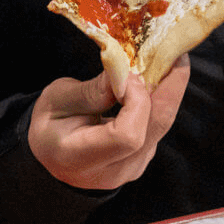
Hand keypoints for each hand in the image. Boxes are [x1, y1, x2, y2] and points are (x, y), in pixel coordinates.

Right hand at [27, 56, 190, 189]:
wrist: (51, 156)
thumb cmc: (50, 125)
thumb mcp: (57, 100)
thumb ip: (92, 90)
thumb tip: (126, 71)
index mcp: (80, 159)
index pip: (127, 136)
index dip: (136, 100)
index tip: (128, 73)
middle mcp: (113, 171)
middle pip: (156, 126)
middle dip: (169, 85)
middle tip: (173, 52)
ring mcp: (133, 168)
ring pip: (163, 124)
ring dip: (168, 90)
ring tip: (165, 60)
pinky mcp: (143, 158)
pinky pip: (159, 125)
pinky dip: (159, 100)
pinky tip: (154, 81)